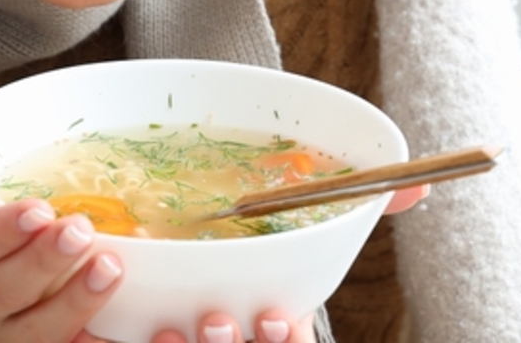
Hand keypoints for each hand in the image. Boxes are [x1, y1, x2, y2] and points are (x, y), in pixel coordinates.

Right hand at [0, 131, 124, 341]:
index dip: (0, 233)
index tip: (39, 210)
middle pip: (2, 291)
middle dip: (43, 262)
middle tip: (81, 229)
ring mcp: (5, 333)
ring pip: (34, 331)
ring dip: (74, 302)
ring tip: (109, 267)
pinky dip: (94, 342)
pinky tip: (125, 330)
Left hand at [143, 185, 423, 342]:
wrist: (184, 271)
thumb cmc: (252, 257)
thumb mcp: (303, 238)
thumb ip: (358, 212)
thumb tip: (418, 192)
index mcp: (272, 327)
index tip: (275, 313)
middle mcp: (228, 340)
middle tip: (221, 318)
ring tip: (172, 328)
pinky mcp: (125, 342)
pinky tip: (103, 331)